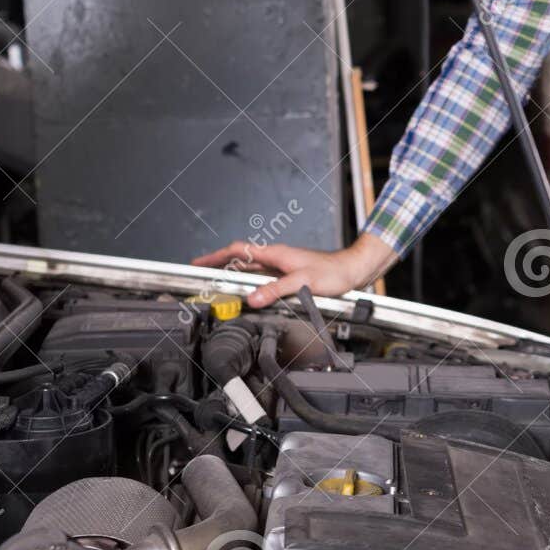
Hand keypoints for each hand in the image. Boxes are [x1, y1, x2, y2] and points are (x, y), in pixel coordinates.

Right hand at [190, 232, 395, 307]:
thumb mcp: (302, 282)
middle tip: (200, 274)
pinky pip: (262, 277)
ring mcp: (282, 266)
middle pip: (240, 259)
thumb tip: (252, 299)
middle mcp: (277, 258)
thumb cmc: (333, 272)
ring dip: (233, 274)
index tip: (197, 262)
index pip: (238, 250)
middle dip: (218, 265)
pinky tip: (247, 292)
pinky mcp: (289, 275)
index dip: (216, 256)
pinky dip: (250, 283)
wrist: (352, 271)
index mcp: (276, 254)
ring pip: (250, 268)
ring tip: (216, 283)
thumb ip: (276, 290)